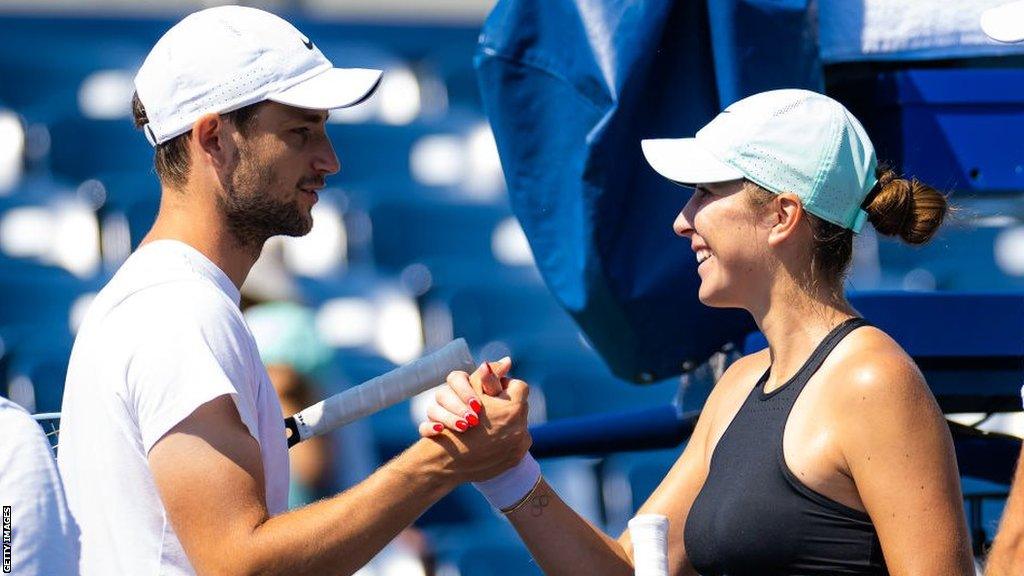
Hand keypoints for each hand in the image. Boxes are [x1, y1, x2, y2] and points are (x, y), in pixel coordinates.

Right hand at [418, 357, 511, 436]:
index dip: (466, 390)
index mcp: (462, 388)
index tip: (478, 404)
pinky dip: (430, 428)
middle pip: (443, 394)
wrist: (475, 459)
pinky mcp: (434, 437)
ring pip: (432, 410)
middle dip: (459, 406)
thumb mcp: (496, 400)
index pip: (456, 378)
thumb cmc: (492, 423)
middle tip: (473, 419)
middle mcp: (448, 401)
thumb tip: (507, 361)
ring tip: (464, 427)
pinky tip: (440, 431)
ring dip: (449, 417)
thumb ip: (496, 381)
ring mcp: (438, 418)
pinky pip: (424, 428)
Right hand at [420, 360, 530, 482]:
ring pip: (517, 425)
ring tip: (486, 426)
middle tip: (485, 410)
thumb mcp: (470, 391)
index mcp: (513, 408)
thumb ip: (489, 377)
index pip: (517, 387)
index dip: (502, 387)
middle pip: (518, 406)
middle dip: (502, 406)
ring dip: (504, 423)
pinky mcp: (514, 460)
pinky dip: (504, 441)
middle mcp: (521, 427)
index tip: (489, 393)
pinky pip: (515, 444)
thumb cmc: (454, 419)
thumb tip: (507, 361)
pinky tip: (488, 441)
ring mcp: (519, 446)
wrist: (446, 461)